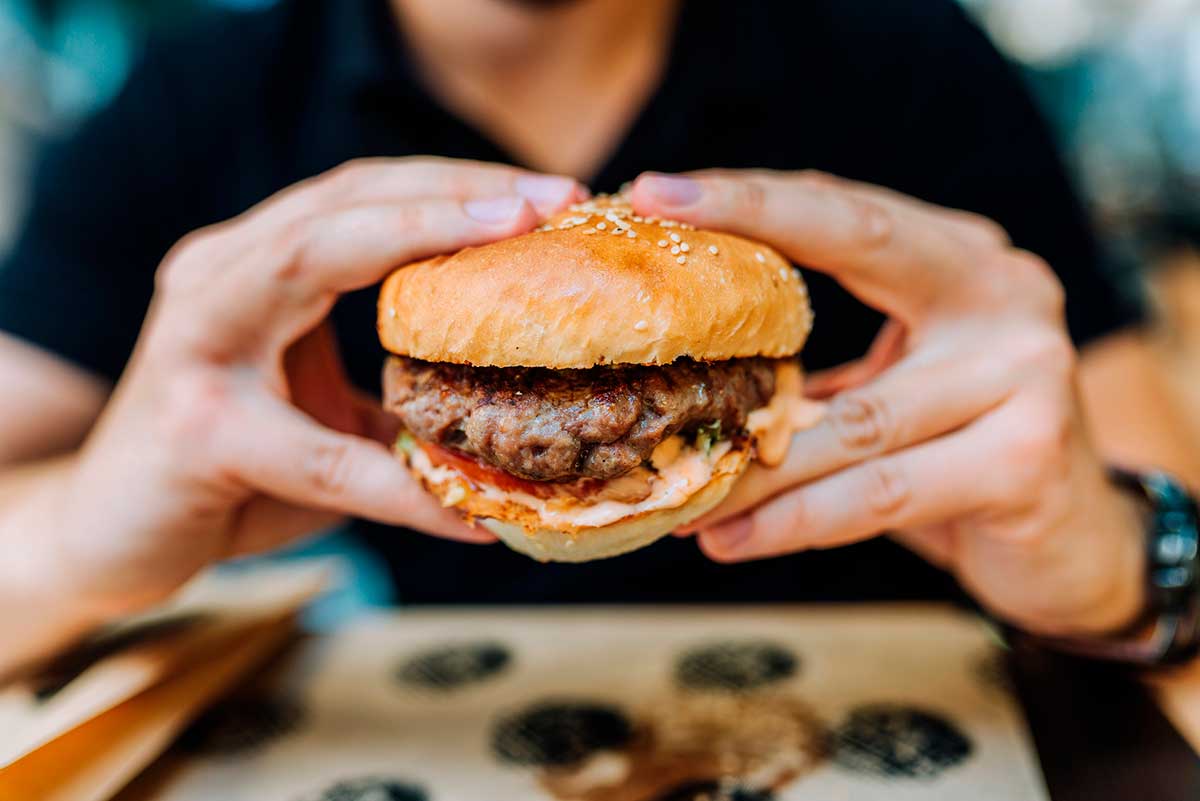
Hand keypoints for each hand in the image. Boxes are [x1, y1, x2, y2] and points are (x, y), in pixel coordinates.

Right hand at [43, 158, 584, 617]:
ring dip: (424, 235)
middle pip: (344, 198)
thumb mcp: (323, 414)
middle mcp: (218, 277)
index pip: (362, 197)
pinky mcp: (196, 429)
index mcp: (254, 266)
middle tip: (551, 194)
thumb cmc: (230, 473)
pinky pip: (319, 449)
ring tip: (513, 233)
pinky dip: (396, 480)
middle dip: (454, 187)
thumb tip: (515, 406)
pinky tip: (462, 509)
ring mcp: (196, 340)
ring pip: (312, 255)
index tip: (548, 190)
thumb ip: (394, 392)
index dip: (455, 184)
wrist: (114, 537)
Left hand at [631, 169, 1145, 636]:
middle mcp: (1005, 293)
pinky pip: (879, 492)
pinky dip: (795, 521)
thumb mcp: (895, 388)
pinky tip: (732, 539)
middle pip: (856, 254)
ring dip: (750, 462)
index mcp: (963, 260)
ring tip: (675, 491)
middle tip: (636, 310)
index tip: (657, 193)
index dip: (751, 198)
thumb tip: (683, 370)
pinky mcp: (1025, 459)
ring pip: (852, 415)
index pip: (846, 212)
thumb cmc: (960, 452)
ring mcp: (1026, 372)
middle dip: (740, 263)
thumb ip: (820, 366)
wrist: (1077, 538)